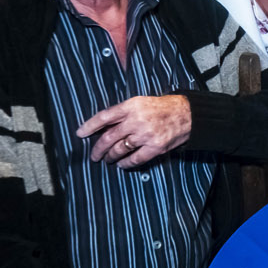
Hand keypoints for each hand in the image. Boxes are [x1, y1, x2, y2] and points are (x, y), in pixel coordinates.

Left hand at [76, 95, 191, 167]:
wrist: (187, 114)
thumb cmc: (163, 107)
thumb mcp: (140, 102)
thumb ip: (123, 113)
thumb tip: (104, 127)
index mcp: (131, 106)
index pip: (104, 117)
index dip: (89, 126)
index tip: (80, 134)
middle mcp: (136, 120)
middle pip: (109, 137)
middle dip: (98, 149)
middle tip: (94, 155)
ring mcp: (146, 135)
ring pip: (120, 150)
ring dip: (111, 157)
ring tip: (108, 159)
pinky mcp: (155, 147)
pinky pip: (135, 159)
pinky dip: (126, 164)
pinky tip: (122, 164)